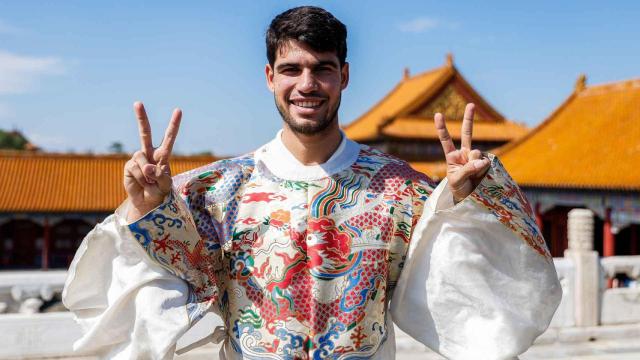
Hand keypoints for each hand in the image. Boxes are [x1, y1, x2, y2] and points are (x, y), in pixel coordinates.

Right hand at [124, 101, 181, 221]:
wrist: (147, 202)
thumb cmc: (160, 192)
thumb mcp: (165, 185)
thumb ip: (160, 175)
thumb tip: (148, 166)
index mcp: (162, 155)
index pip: (169, 138)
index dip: (174, 125)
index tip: (178, 110)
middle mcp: (149, 154)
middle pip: (145, 133)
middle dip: (141, 118)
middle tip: (137, 102)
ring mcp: (138, 159)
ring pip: (141, 159)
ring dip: (147, 174)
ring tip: (149, 183)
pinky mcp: (129, 166)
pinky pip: (135, 169)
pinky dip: (140, 179)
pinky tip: (142, 183)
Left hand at [434, 103, 490, 202]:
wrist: (470, 198)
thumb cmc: (458, 189)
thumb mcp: (456, 181)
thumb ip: (466, 170)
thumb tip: (481, 160)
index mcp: (452, 157)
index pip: (446, 140)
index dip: (442, 128)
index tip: (438, 114)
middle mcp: (465, 154)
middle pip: (467, 133)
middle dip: (469, 118)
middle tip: (471, 104)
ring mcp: (476, 157)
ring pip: (477, 153)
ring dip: (475, 165)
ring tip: (473, 177)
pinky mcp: (487, 163)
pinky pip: (486, 162)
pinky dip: (484, 169)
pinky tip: (482, 176)